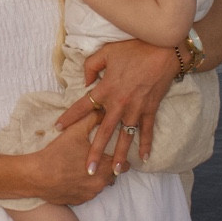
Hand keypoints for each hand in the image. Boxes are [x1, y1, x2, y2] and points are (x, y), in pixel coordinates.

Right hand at [24, 117, 118, 203]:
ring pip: (99, 185)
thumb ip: (93, 119)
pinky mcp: (79, 201)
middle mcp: (101, 183)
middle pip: (112, 176)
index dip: (120, 158)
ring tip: (83, 168)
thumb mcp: (75, 131)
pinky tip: (74, 178)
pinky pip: (87, 193)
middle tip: (97, 159)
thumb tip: (103, 111)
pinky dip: (84, 186)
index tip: (113, 153)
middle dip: (107, 168)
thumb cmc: (58, 153)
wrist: (37, 176)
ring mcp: (90, 194)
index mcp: (105, 167)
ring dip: (96, 178)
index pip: (124, 165)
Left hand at [57, 37, 177, 168]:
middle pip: (103, 132)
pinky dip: (146, 144)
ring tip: (115, 172)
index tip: (58, 128)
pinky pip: (147, 130)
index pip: (82, 107)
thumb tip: (85, 82)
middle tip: (87, 169)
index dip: (69, 117)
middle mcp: (119, 103)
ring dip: (120, 155)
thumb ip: (91, 66)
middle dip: (95, 152)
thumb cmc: (134, 48)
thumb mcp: (107, 51)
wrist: (164, 49)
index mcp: (105, 89)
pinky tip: (143, 158)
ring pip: (125, 137)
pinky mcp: (150, 109)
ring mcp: (136, 109)